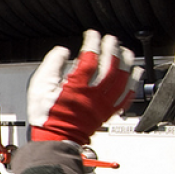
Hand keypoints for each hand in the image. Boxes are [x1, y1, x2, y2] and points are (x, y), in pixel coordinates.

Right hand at [28, 31, 142, 145]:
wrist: (55, 138)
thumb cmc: (47, 115)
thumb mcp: (39, 85)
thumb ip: (52, 64)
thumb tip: (63, 52)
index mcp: (77, 85)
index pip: (90, 57)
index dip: (92, 43)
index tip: (92, 35)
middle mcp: (93, 93)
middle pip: (110, 66)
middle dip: (111, 49)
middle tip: (111, 39)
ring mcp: (103, 104)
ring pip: (122, 80)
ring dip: (126, 63)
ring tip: (126, 52)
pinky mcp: (107, 112)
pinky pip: (126, 97)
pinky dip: (133, 84)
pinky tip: (135, 75)